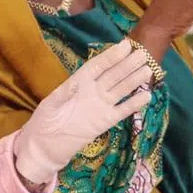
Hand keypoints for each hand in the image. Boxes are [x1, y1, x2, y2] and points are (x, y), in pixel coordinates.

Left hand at [14, 39, 155, 185]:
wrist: (46, 147)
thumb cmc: (44, 122)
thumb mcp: (50, 105)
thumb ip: (63, 94)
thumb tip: (75, 84)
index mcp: (78, 83)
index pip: (98, 66)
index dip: (111, 56)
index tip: (125, 45)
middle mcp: (93, 91)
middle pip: (113, 75)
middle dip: (128, 64)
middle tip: (143, 54)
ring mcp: (101, 105)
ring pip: (121, 89)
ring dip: (134, 80)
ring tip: (148, 69)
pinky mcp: (106, 121)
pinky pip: (122, 110)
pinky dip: (134, 104)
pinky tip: (146, 95)